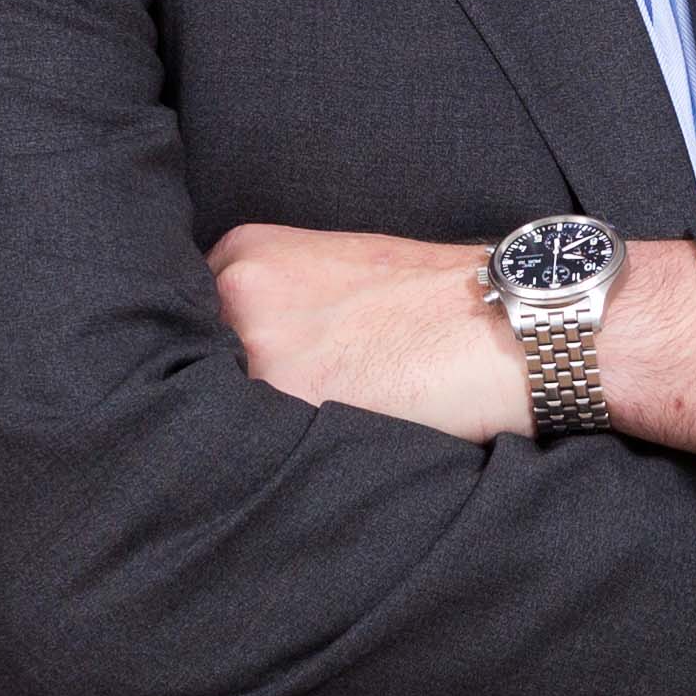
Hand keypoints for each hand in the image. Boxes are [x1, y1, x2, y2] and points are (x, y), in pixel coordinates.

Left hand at [204, 223, 527, 443]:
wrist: (499, 323)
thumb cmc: (433, 300)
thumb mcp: (341, 270)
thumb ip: (281, 298)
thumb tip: (240, 347)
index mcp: (250, 251)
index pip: (196, 316)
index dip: (224, 350)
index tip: (251, 368)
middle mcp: (240, 288)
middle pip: (198, 358)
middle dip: (230, 384)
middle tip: (286, 400)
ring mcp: (257, 341)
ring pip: (224, 400)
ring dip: (251, 419)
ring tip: (313, 418)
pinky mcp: (286, 394)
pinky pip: (258, 435)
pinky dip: (282, 444)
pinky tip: (322, 436)